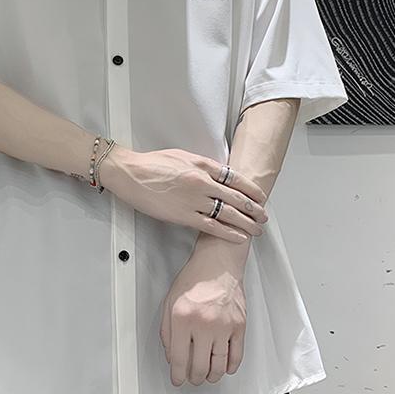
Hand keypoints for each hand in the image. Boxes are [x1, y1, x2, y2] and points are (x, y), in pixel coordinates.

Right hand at [99, 144, 268, 242]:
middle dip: (254, 208)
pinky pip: (211, 226)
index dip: (251, 189)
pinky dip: (228, 232)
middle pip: (236, 197)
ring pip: (228, 213)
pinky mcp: (183, 215)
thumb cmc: (151, 164)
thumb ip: (201, 166)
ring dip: (246, 223)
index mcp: (202, 165)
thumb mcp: (182, 157)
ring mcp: (194, 199)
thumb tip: (217, 175)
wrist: (130, 173)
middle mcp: (202, 182)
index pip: (236, 178)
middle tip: (263, 216)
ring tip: (256, 229)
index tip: (259, 196)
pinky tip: (238, 236)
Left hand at [159, 242, 246, 385]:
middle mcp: (204, 324)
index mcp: (182, 319)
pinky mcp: (239, 325)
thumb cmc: (194, 279)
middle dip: (194, 378)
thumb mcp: (169, 302)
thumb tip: (171, 355)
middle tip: (192, 378)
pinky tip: (225, 368)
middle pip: (199, 366)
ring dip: (212, 376)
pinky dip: (231, 366)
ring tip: (207, 375)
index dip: (177, 374)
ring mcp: (224, 326)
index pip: (179, 358)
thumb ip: (167, 331)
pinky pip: (237, 355)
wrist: (218, 263)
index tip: (178, 379)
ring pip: (219, 365)